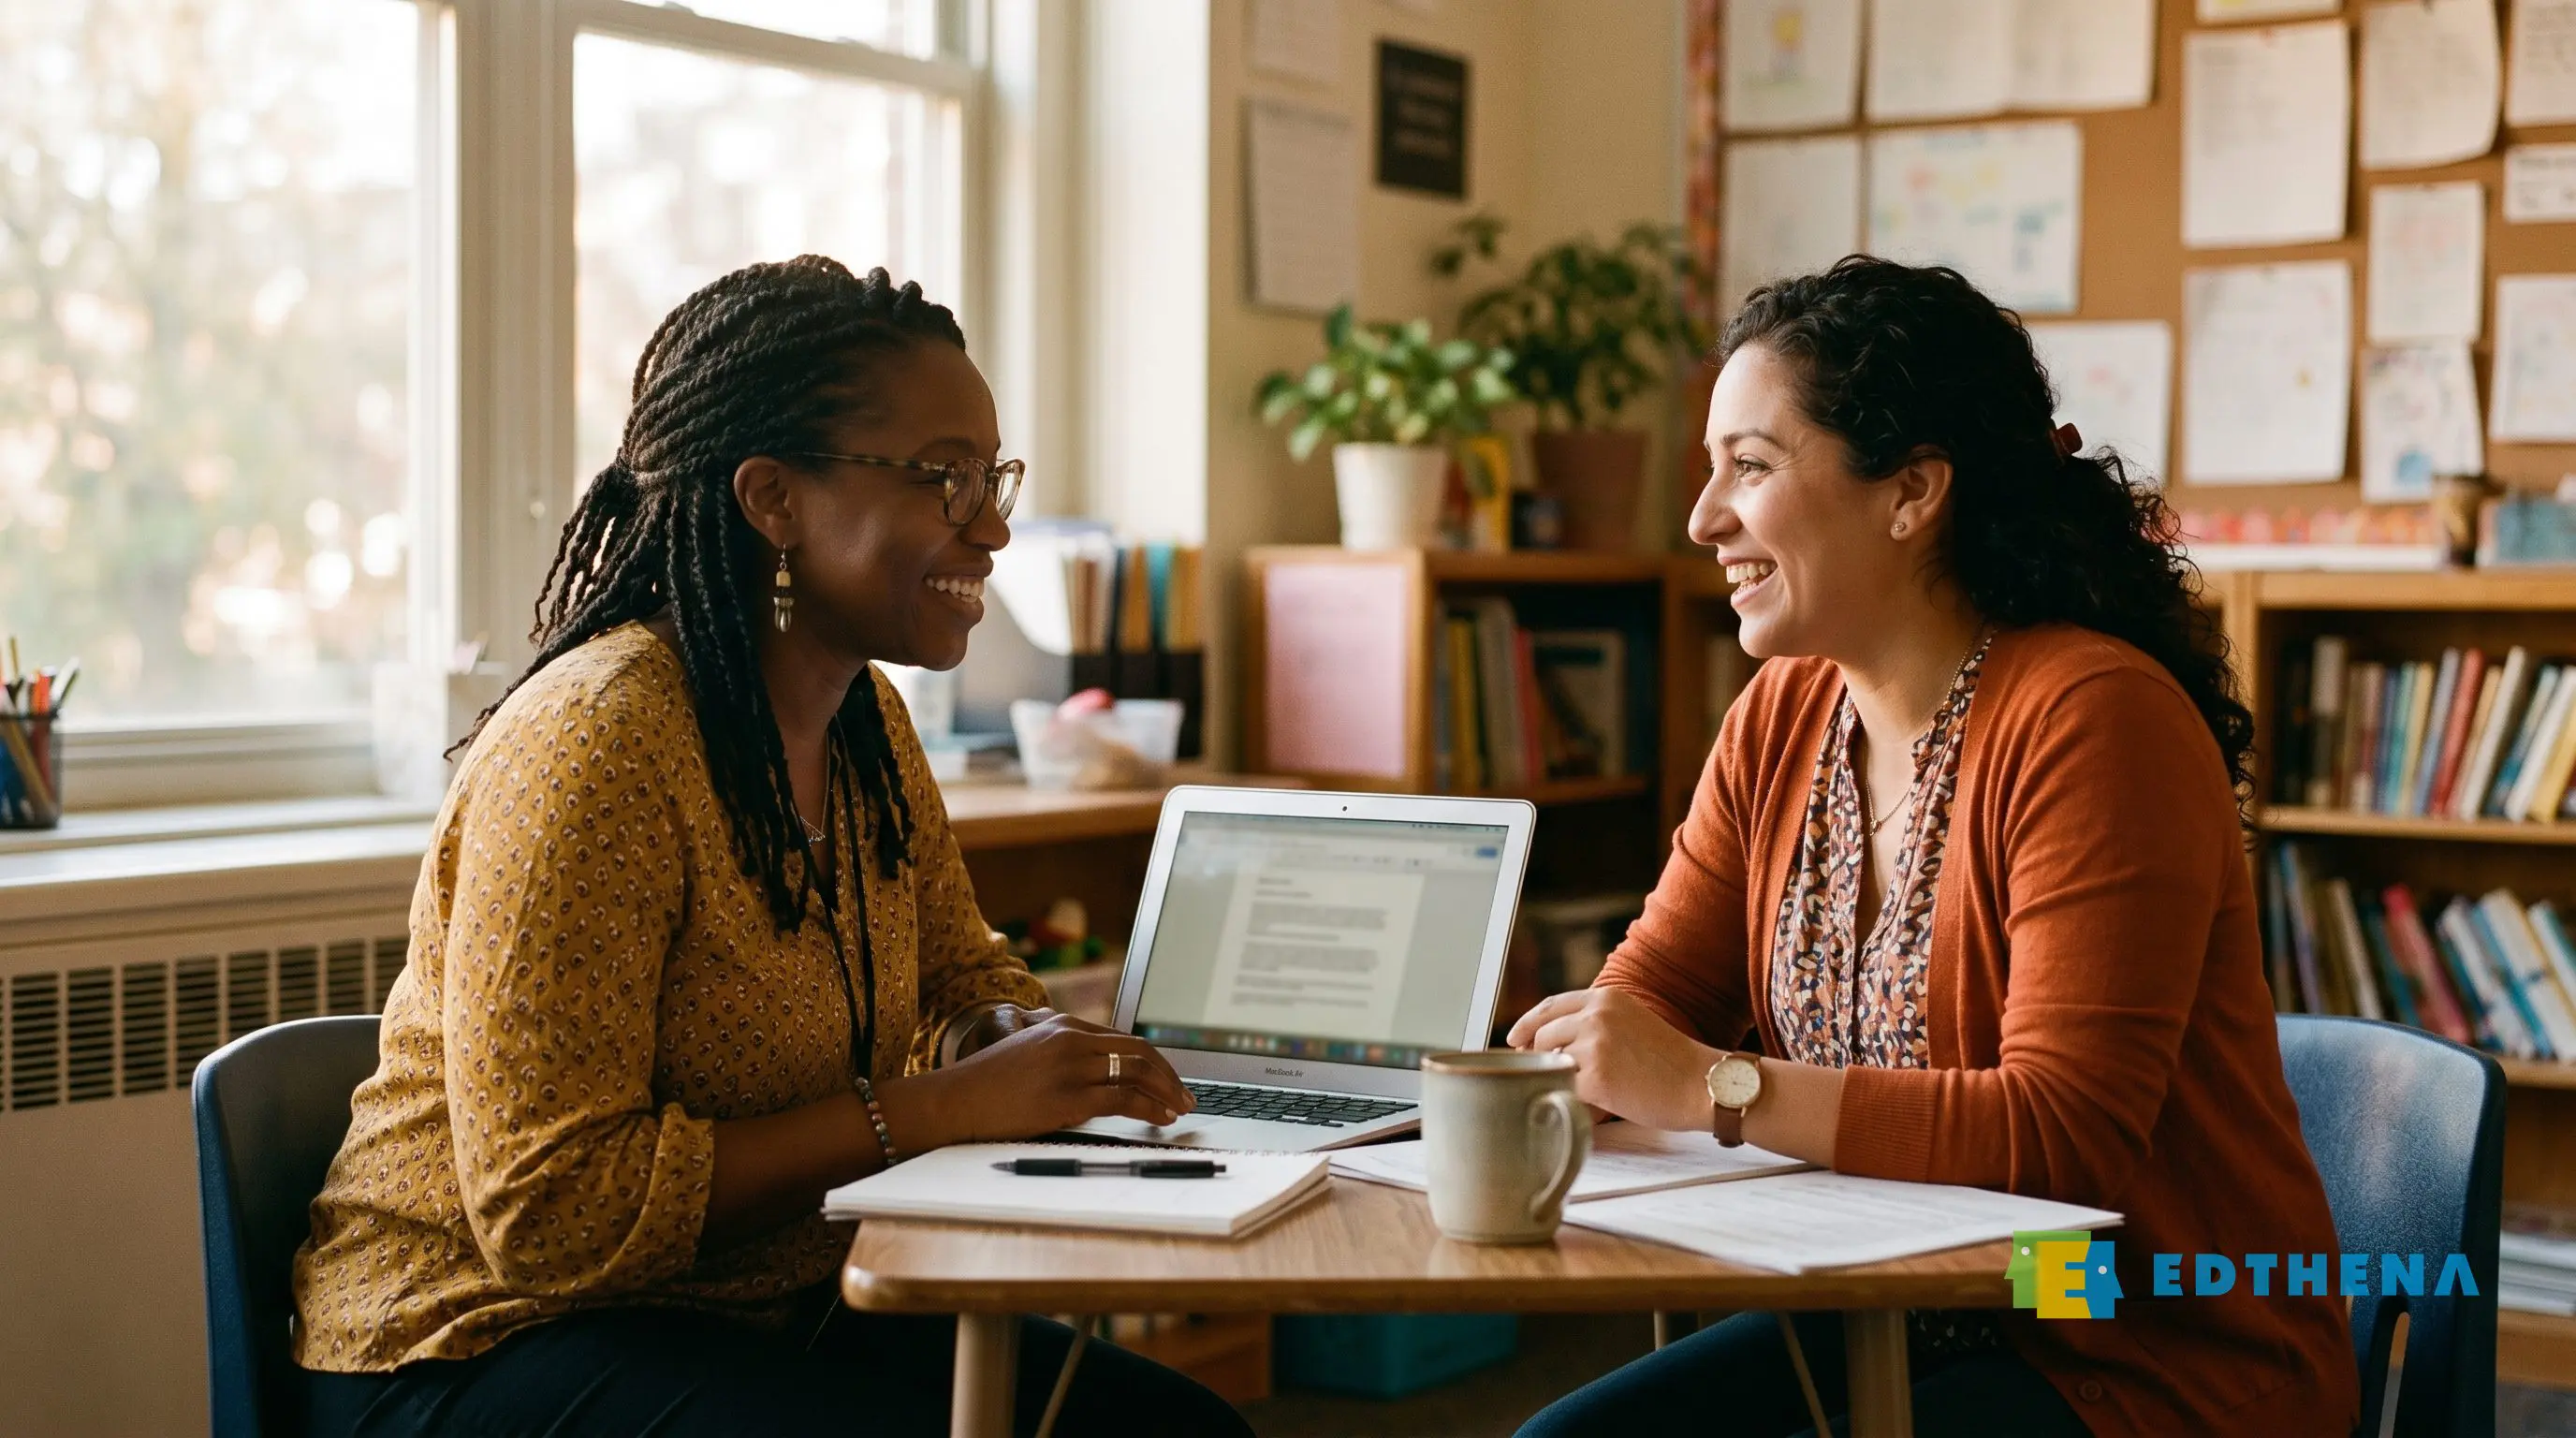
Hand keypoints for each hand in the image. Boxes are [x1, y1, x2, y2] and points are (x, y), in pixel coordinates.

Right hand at [913, 1012, 1194, 1143]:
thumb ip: (1058, 1052)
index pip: (1122, 1038)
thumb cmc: (985, 1085)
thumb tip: (1093, 1071)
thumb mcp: (1025, 1052)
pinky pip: (1124, 1099)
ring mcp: (1070, 1067)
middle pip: (1139, 1051)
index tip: (1167, 1077)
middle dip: (1169, 1074)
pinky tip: (1160, 1118)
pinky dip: (1150, 1109)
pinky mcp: (1068, 1097)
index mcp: (1062, 1025)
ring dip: (1166, 1092)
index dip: (1153, 1059)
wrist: (953, 1102)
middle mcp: (1070, 1039)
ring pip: (1137, 1073)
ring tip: (1180, 1108)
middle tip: (1186, 1094)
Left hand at [1507, 987, 1718, 1131]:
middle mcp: (1596, 1015)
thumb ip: (1596, 1024)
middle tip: (1550, 1077)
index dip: (1528, 1024)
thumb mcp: (1633, 1023)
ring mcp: (1595, 1044)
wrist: (1703, 1083)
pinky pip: (1566, 1089)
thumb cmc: (1672, 1062)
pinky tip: (1595, 1105)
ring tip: (1590, 1091)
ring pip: (1552, 1064)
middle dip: (1541, 1059)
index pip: (1550, 1005)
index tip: (1515, 1039)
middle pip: (1544, 1036)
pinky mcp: (1596, 1076)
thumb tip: (1554, 1043)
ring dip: (1563, 1080)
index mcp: (1606, 998)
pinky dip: (1574, 1099)